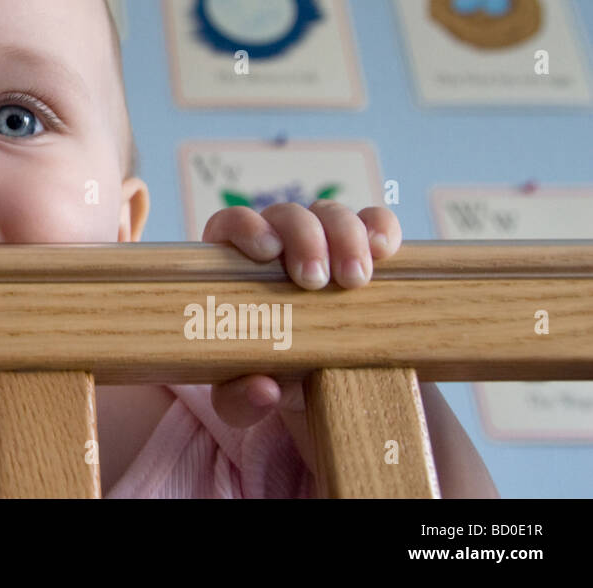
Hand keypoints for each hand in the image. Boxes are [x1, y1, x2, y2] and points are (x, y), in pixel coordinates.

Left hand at [200, 201, 402, 474]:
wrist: (321, 387)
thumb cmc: (266, 380)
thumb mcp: (243, 400)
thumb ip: (238, 400)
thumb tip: (263, 390)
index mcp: (234, 267)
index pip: (229, 224)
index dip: (245, 227)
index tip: (267, 251)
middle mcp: (277, 244)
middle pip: (286, 215)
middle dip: (304, 238)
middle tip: (316, 280)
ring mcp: (323, 241)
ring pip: (331, 213)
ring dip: (344, 237)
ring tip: (356, 280)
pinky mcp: (367, 250)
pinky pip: (376, 222)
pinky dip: (381, 228)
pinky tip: (385, 251)